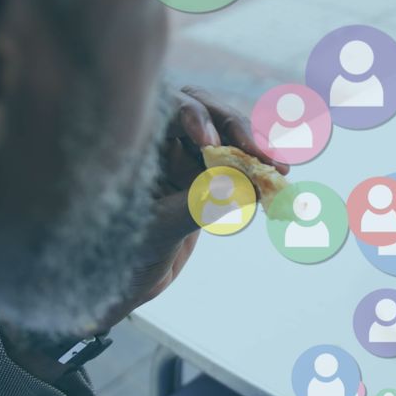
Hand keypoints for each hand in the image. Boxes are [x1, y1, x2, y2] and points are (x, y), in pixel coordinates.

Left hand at [0, 86, 287, 380]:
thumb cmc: (116, 253)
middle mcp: (164, 141)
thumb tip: (235, 187)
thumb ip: (193, 207)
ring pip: (229, 140)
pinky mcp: (205, 180)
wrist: (117, 285)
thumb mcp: (154, 231)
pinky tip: (276, 181)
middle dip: (240, 132)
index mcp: (140, 141)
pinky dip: (258, 173)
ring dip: (257, 152)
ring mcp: (186, 160)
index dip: (195, 117)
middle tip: (265, 154)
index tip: (211, 143)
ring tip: (280, 169)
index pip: (171, 110)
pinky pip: (236, 168)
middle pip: (209, 116)